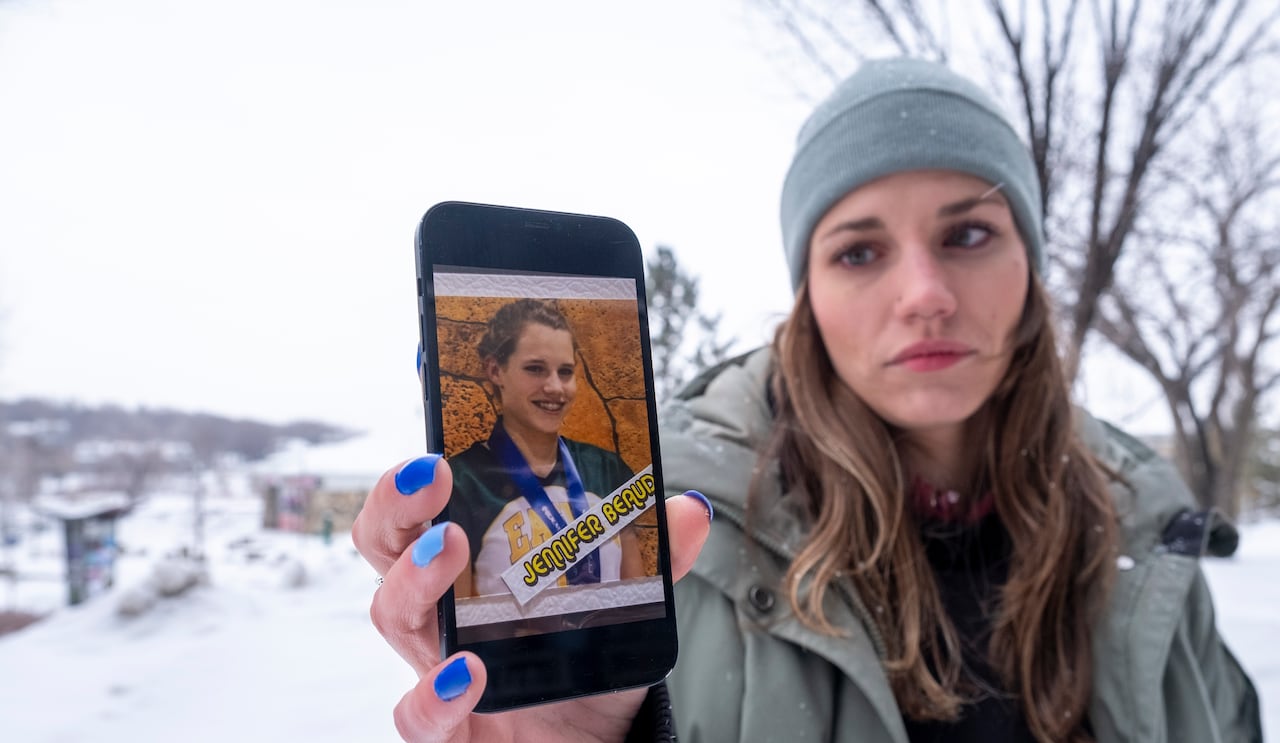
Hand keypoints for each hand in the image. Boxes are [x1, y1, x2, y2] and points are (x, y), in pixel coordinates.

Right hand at [352, 454, 711, 741]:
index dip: (411, 483)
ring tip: (449, 545)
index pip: (420, 515)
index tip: (437, 449)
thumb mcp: (623, 614)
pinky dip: (435, 692)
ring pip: (393, 617)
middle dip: (396, 505)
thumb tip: (691, 509)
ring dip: (416, 576)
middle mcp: (440, 616)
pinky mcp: (445, 732)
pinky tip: (468, 670)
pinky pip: (417, 716)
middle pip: (386, 549)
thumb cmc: (583, 678)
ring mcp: (435, 671)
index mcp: (470, 574)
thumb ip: (655, 564)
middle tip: (428, 474)